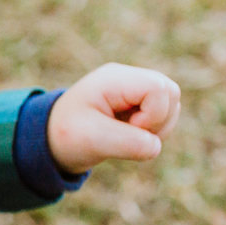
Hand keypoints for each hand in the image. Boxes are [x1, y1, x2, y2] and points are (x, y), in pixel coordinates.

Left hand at [47, 63, 180, 173]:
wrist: (53, 138)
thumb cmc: (68, 135)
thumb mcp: (93, 140)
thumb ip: (128, 143)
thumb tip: (155, 145)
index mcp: (113, 79)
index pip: (158, 88)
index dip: (153, 114)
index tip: (128, 127)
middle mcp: (127, 78)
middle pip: (171, 92)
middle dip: (158, 120)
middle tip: (128, 132)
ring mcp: (134, 88)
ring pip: (172, 104)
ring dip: (157, 127)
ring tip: (125, 134)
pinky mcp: (139, 101)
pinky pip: (166, 114)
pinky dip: (154, 130)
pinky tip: (129, 133)